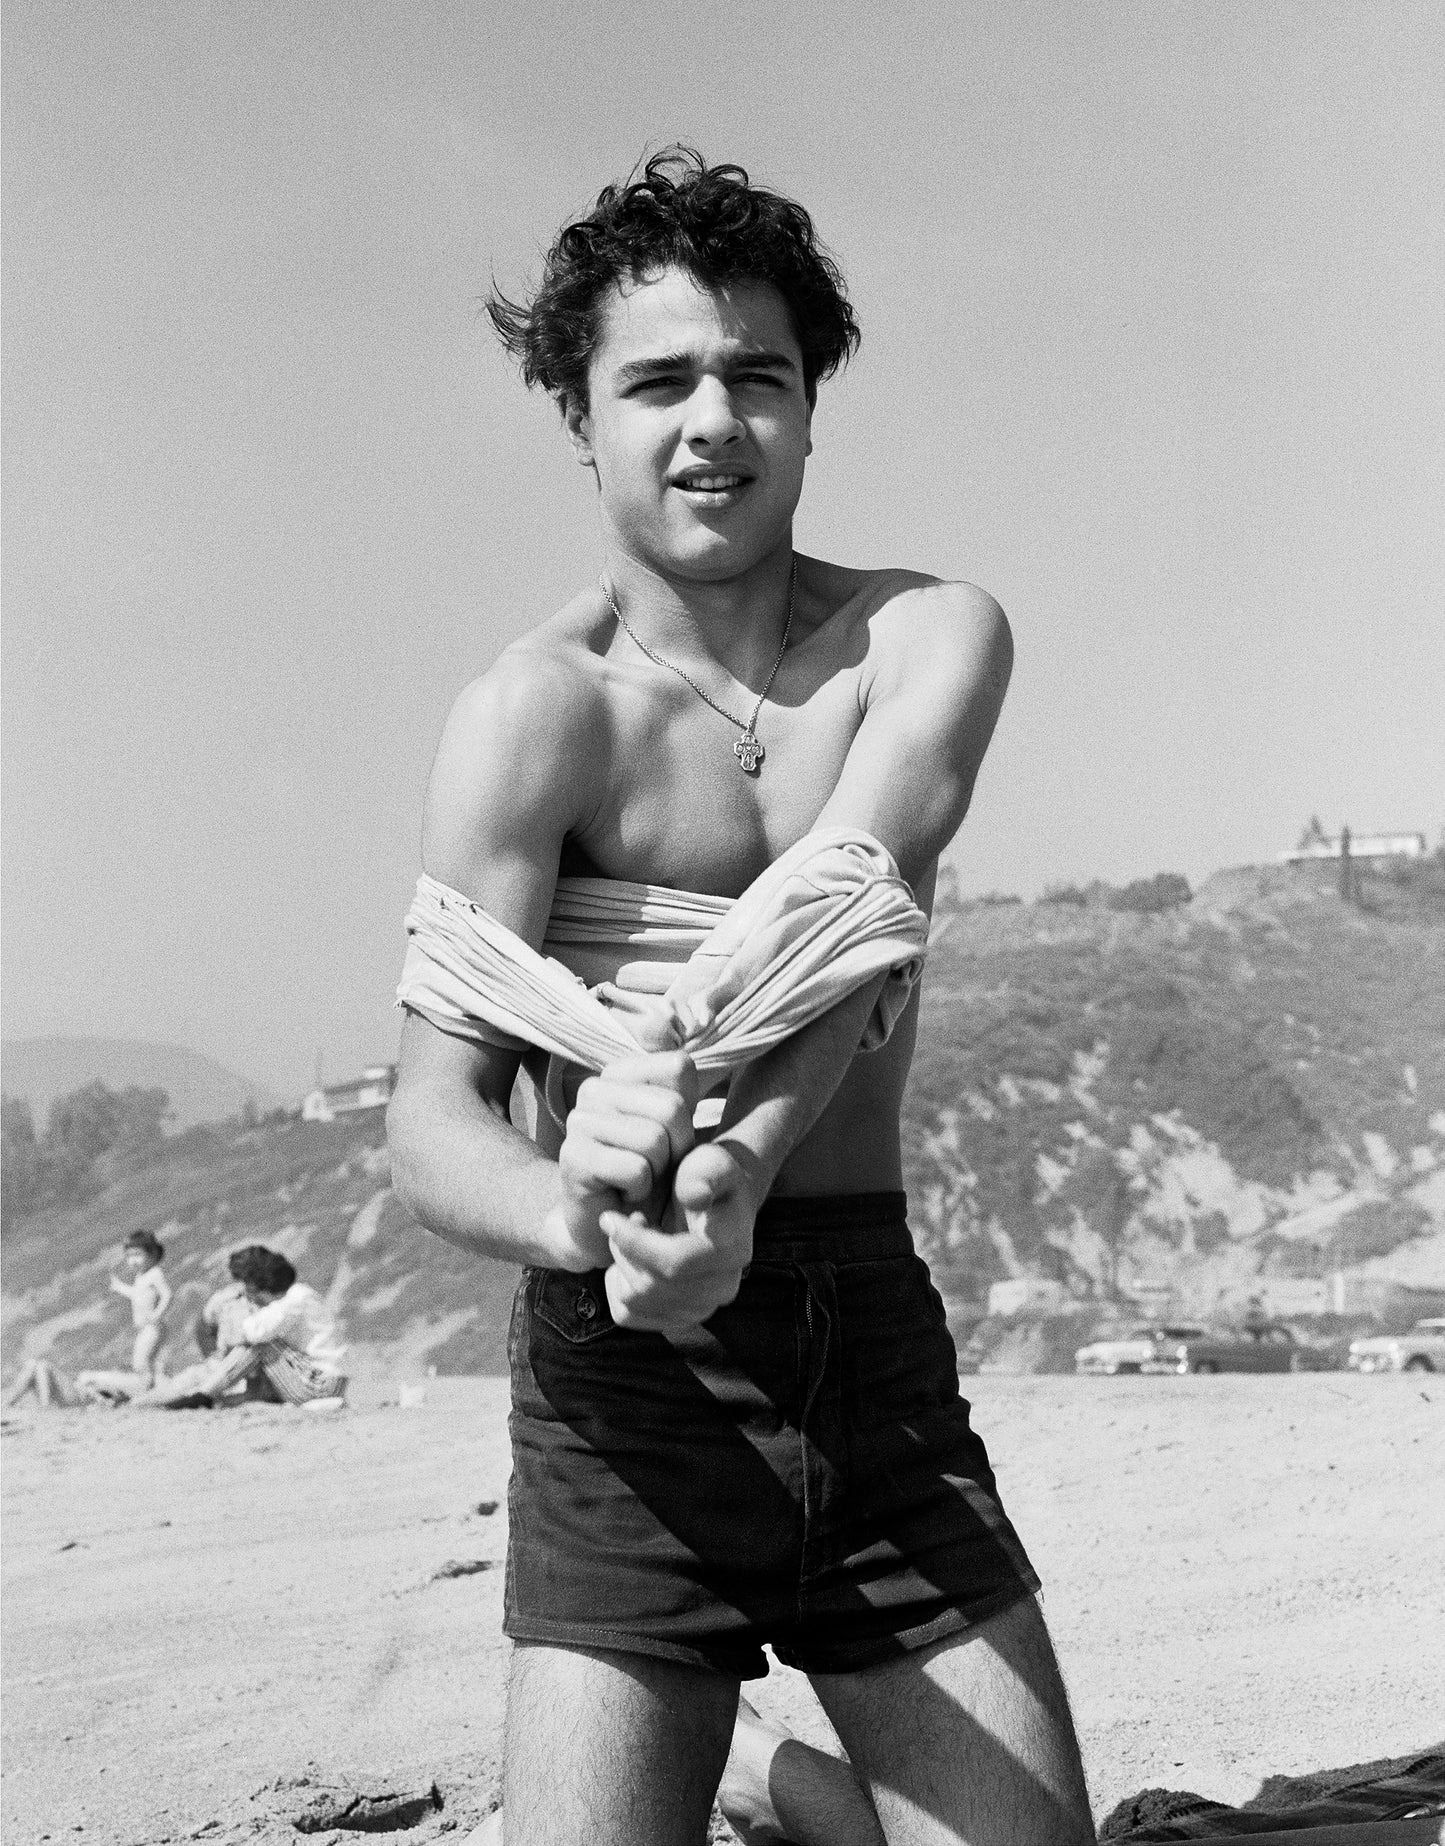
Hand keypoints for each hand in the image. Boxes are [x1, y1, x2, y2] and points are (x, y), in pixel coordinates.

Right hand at [544, 1050, 698, 1271]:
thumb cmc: (651, 1172)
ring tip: (638, 1178)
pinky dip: (640, 1190)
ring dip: (658, 1171)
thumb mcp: (678, 1126)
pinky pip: (636, 1170)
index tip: (668, 1135)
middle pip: (671, 1107)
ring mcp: (579, 1120)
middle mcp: (594, 1088)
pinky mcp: (573, 1157)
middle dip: (677, 1147)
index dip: (689, 1110)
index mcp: (620, 1072)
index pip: (679, 1067)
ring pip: (654, 1140)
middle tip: (655, 1165)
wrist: (613, 1224)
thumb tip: (667, 1032)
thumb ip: (680, 1084)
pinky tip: (623, 1192)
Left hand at [600, 1141, 761, 1333]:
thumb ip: (706, 1173)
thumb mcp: (711, 1161)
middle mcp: (722, 1288)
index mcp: (731, 1250)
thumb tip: (695, 1198)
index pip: (674, 1263)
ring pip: (636, 1302)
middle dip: (624, 1250)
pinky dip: (617, 1286)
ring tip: (632, 1235)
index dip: (633, 1242)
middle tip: (625, 1219)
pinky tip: (630, 1259)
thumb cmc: (708, 1176)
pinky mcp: (678, 1318)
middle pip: (650, 1286)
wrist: (716, 1201)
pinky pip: (628, 1315)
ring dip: (621, 1265)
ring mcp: (701, 1308)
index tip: (609, 1217)